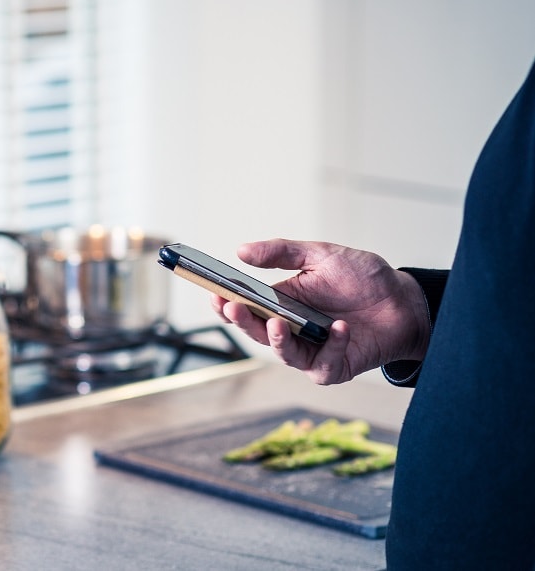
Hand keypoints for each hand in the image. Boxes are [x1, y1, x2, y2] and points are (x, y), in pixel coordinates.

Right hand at [210, 239, 430, 384]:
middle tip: (233, 307)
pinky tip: (339, 327)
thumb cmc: (363, 279)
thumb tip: (241, 250)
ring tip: (278, 322)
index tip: (214, 292)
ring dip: (277, 340)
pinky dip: (331, 346)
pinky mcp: (333, 367)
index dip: (226, 303)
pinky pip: (323, 363)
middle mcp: (291, 329)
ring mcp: (311, 351)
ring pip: (283, 353)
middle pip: (257, 331)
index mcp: (281, 303)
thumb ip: (281, 252)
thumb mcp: (320, 254)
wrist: (404, 301)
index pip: (245, 306)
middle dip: (242, 321)